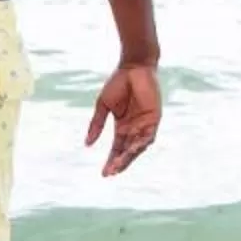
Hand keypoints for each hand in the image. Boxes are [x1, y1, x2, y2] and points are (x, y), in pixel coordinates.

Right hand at [85, 62, 160, 176]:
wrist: (133, 67)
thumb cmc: (118, 83)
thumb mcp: (103, 106)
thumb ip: (96, 125)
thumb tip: (87, 144)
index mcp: (122, 126)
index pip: (117, 148)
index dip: (111, 161)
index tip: (103, 173)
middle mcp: (134, 128)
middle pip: (127, 151)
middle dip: (119, 163)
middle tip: (110, 173)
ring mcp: (144, 124)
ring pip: (137, 147)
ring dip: (128, 157)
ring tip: (118, 166)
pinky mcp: (153, 119)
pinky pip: (148, 136)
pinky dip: (140, 144)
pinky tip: (131, 151)